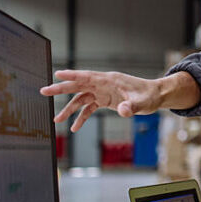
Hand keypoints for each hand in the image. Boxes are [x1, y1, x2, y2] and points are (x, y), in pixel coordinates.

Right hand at [40, 70, 199, 131]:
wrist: (156, 96)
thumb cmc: (150, 96)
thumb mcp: (143, 103)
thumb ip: (132, 107)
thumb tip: (123, 111)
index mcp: (110, 80)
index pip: (87, 76)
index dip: (72, 74)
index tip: (56, 73)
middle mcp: (104, 85)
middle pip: (78, 85)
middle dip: (60, 89)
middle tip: (44, 91)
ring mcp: (103, 92)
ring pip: (81, 99)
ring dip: (69, 109)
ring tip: (56, 120)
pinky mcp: (106, 101)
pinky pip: (90, 108)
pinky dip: (82, 117)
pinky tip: (75, 128)